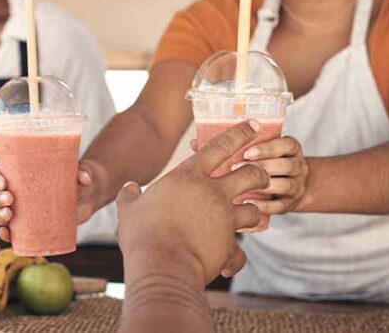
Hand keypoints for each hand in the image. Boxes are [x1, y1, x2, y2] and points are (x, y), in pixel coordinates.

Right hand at [0, 158, 106, 241]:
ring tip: (9, 215)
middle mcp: (15, 189)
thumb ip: (84, 171)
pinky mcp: (30, 224)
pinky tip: (6, 233)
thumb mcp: (82, 170)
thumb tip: (84, 178)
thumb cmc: (78, 176)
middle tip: (9, 199)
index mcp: (19, 171)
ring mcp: (21, 209)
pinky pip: (12, 231)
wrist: (88, 196)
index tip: (3, 182)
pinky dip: (6, 234)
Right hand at [117, 121, 268, 286]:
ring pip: (254, 209)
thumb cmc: (143, 233)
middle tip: (260, 176)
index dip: (239, 133)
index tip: (253, 125)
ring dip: (253, 213)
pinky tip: (226, 262)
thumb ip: (130, 195)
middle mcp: (213, 193)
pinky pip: (240, 252)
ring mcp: (225, 220)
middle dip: (260, 173)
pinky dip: (234, 257)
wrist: (161, 264)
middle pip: (250, 174)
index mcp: (189, 177)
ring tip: (246, 217)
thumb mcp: (129, 208)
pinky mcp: (229, 246)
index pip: (220, 146)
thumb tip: (128, 188)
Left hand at [230, 136, 308, 214]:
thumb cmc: (268, 162)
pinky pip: (280, 206)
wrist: (290, 187)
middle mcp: (299, 167)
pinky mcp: (290, 204)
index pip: (287, 145)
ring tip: (240, 185)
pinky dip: (264, 205)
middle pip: (287, 165)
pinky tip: (247, 202)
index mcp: (292, 149)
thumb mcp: (266, 149)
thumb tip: (222, 138)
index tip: (247, 152)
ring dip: (263, 184)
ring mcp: (297, 186)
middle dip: (261, 166)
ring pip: (286, 185)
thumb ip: (252, 143)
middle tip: (235, 168)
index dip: (268, 148)